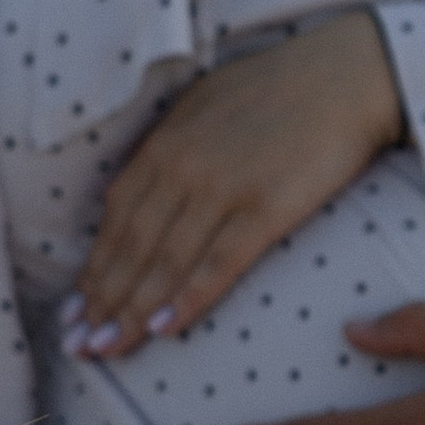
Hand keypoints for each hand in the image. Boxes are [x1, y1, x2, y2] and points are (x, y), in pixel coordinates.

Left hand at [69, 15, 405, 355]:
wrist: (348, 75)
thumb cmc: (281, 86)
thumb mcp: (203, 104)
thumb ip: (166, 148)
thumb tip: (128, 189)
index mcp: (166, 143)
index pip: (117, 218)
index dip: (94, 268)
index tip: (75, 307)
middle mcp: (184, 168)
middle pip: (132, 247)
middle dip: (100, 301)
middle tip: (77, 345)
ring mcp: (224, 190)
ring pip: (165, 262)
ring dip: (130, 312)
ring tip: (105, 350)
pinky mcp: (267, 209)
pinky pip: (218, 263)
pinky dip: (188, 298)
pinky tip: (163, 330)